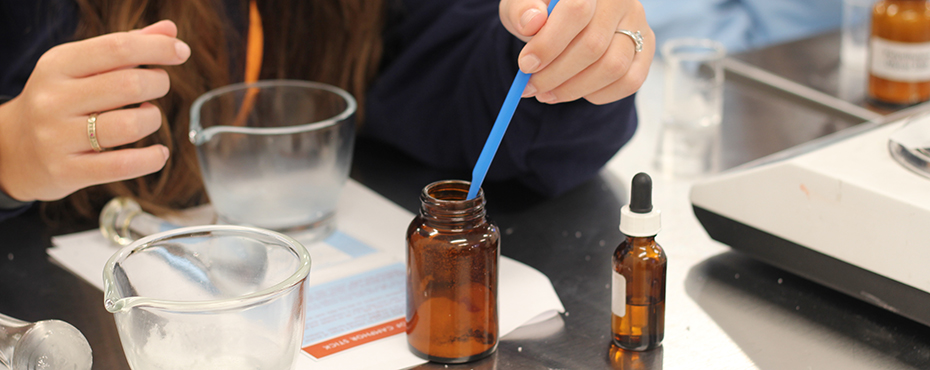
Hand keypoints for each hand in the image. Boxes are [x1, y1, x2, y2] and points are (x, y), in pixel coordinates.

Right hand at [0, 20, 189, 201]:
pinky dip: (152, 158)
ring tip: (148, 116)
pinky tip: (158, 153)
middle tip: (159, 86)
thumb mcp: (80, 68)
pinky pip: (123, 165)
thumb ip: (124, 48)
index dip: (157, 48)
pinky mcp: (67, 171)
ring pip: (129, 125)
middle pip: (129, 85)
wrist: (13, 150)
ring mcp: (57, 137)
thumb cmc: (60, 102)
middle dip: (159, 83)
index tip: (181, 52)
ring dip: (154, 119)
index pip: (117, 48)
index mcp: (58, 65)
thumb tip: (170, 30)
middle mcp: (54, 99)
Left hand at [499, 0, 653, 104]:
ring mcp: (637, 23)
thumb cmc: (541, 11)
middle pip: (594, 45)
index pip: (577, 11)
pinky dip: (598, 94)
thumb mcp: (520, 5)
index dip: (550, 43)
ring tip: (548, 93)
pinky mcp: (646, 47)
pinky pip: (629, 81)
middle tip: (532, 87)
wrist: (564, 18)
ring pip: (613, 67)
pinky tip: (575, 91)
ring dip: (575, 89)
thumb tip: (532, 21)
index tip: (526, 65)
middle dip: (556, 74)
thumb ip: (521, 10)